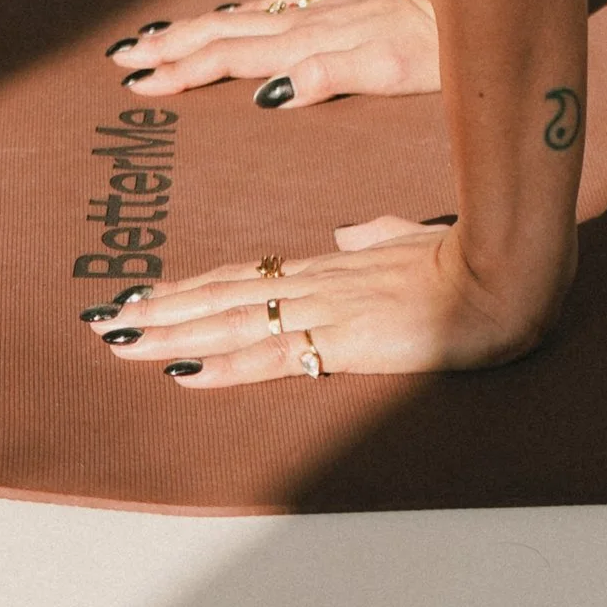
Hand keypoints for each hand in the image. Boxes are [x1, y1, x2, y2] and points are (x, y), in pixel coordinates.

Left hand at [89, 216, 566, 385]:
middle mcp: (315, 284)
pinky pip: (274, 355)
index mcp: (328, 267)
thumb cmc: (466, 258)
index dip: (190, 290)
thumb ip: (375, 237)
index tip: (144, 296)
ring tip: (122, 340)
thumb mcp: (411, 241)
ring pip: (233, 320)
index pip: (243, 278)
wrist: (502, 272)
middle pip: (221, 296)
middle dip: (160, 311)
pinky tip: (186, 371)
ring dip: (173, 333)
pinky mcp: (346, 339)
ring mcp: (327, 310)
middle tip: (103, 321)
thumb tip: (345, 235)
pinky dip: (225, 363)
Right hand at [105, 0, 438, 111]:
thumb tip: (267, 93)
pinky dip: (235, 17)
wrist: (465, 9)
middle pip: (221, 34)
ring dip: (193, 30)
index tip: (139, 83)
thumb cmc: (434, 51)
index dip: (182, 70)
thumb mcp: (386, 74)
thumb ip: (327, 77)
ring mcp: (316, 14)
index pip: (230, 58)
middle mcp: (304, 24)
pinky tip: (230, 18)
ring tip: (155, 37)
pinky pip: (267, 11)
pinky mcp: (333, 11)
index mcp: (307, 44)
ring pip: (239, 20)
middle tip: (121, 59)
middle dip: (169, 48)